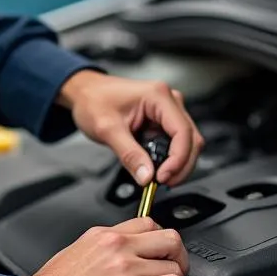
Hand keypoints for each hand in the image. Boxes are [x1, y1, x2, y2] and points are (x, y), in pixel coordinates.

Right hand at [24, 217, 194, 275]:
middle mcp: (116, 246)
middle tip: (172, 274)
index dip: (159, 243)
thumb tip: (118, 265)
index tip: (159, 257)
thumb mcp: (74, 256)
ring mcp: (126, 267)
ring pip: (175, 264)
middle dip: (178, 258)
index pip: (147, 223)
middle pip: (170, 238)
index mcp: (102, 236)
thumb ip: (100, 254)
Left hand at [57, 70, 203, 185]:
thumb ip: (129, 155)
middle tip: (162, 183)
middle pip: (191, 139)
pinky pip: (175, 144)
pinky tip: (156, 168)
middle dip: (180, 165)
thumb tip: (147, 177)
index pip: (182, 132)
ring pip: (187, 144)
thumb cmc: (93, 100)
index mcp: (158, 96)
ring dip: (176, 164)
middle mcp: (169, 101)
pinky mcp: (163, 121)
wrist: (85, 92)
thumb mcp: (107, 129)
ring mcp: (168, 111)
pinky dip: (169, 159)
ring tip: (156, 177)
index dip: (178, 159)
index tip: (163, 177)